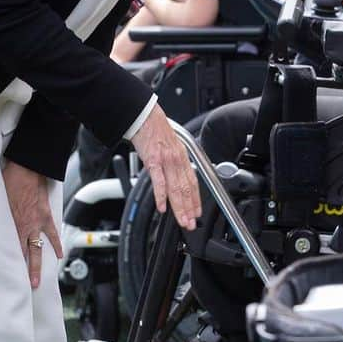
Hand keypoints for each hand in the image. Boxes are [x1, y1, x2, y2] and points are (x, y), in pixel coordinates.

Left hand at [2, 159, 62, 287]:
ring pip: (37, 250)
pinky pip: (52, 234)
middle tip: (21, 288)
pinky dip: (56, 245)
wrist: (27, 169)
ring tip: (36, 281)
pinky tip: (59, 255)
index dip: (5, 264)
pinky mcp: (46, 216)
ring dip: (37, 266)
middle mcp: (24, 227)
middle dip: (23, 273)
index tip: (1, 277)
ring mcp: (37, 223)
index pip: (7, 250)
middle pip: (23, 255)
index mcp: (10, 224)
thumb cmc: (7, 180)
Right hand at [131, 103, 200, 229]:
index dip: (196, 199)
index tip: (197, 213)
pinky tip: (163, 207)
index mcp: (182, 158)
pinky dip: (161, 196)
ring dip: (179, 207)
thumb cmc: (156, 131)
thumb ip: (176, 162)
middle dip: (189, 209)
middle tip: (191, 224)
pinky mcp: (153, 161)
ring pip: (175, 188)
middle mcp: (177, 160)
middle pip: (186, 189)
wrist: (145, 117)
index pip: (193, 183)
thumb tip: (179, 176)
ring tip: (182, 220)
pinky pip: (159, 182)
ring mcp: (166, 161)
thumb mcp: (172, 146)